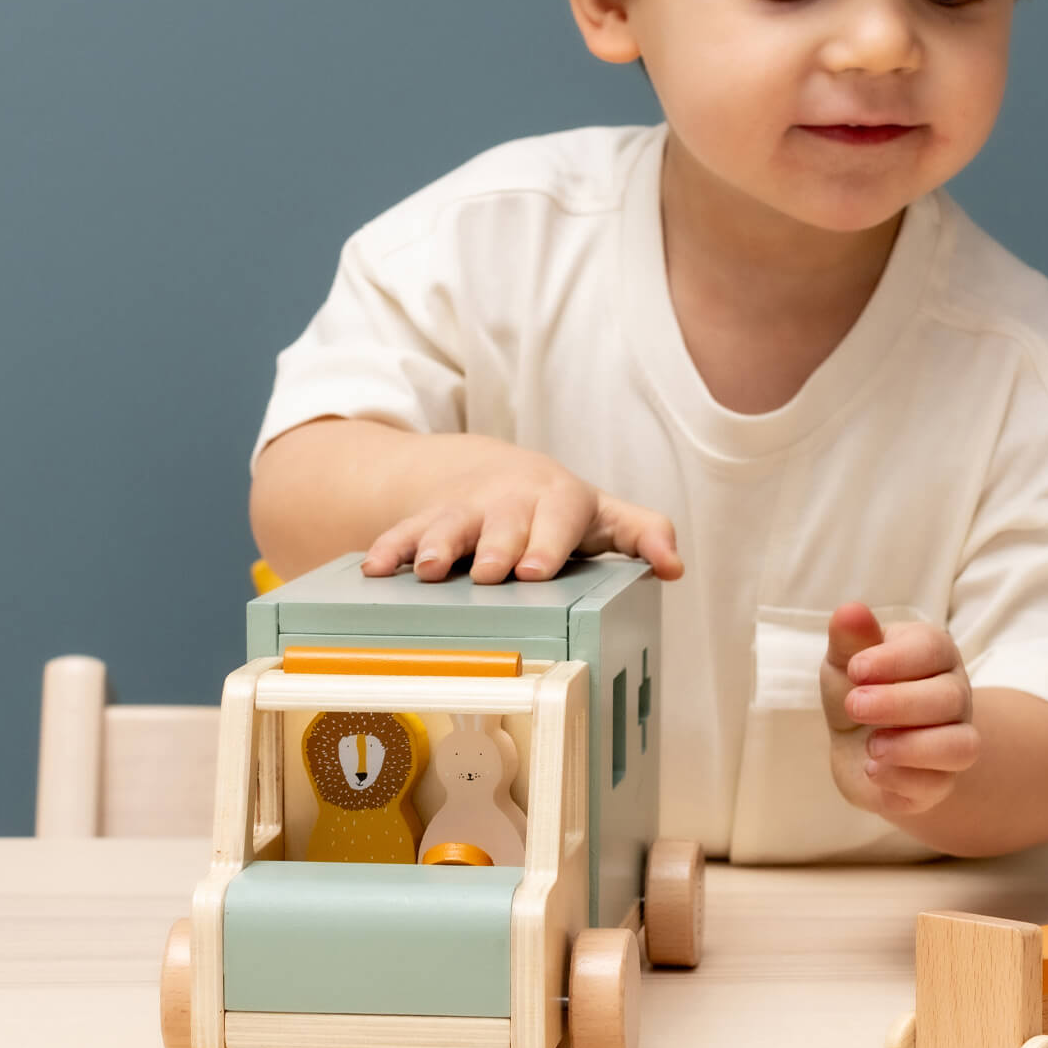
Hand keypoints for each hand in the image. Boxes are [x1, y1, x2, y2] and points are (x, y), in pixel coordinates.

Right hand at [361, 434, 683, 585]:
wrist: (497, 473)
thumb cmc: (561, 509)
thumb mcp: (604, 517)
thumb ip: (641, 535)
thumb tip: (674, 566)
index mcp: (558, 500)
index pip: (558, 518)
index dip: (547, 543)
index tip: (536, 570)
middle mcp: (510, 502)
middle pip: (502, 524)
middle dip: (494, 547)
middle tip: (488, 574)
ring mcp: (467, 509)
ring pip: (449, 525)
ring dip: (435, 545)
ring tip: (426, 570)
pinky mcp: (429, 519)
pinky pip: (404, 532)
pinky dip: (388, 548)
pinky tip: (373, 568)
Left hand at [820, 602, 978, 817]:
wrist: (859, 746)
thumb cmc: (858, 689)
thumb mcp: (846, 661)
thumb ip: (850, 639)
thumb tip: (850, 611)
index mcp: (933, 654)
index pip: (932, 648)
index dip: (894, 660)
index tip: (855, 670)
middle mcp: (954, 696)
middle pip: (949, 698)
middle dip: (897, 703)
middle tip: (854, 705)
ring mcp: (952, 740)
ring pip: (961, 747)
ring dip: (911, 748)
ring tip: (871, 747)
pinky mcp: (939, 782)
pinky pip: (936, 786)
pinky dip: (900, 779)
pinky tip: (873, 769)